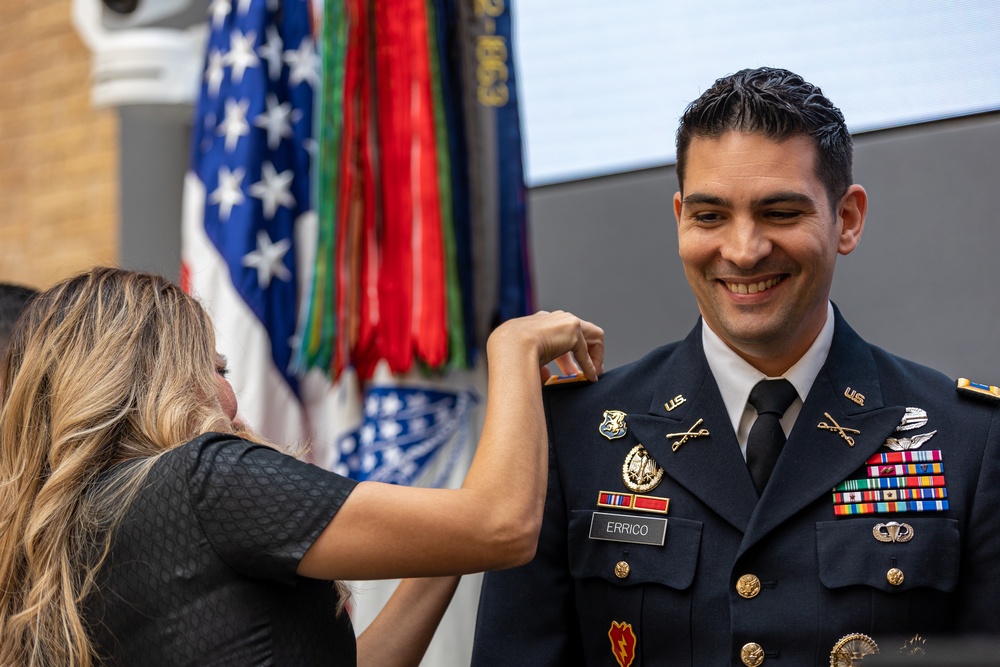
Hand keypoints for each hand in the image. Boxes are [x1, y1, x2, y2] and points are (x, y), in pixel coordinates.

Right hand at [488, 310, 603, 382]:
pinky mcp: (573, 329)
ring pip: (591, 335)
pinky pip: (587, 350)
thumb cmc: (512, 356)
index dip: (568, 356)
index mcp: (540, 324)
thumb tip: (548, 376)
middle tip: (591, 370)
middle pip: (580, 332)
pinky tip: (591, 376)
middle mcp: (554, 319)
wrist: (510, 347)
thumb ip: (541, 366)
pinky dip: (590, 364)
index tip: (572, 371)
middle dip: (587, 352)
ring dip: (595, 356)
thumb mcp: (528, 360)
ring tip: (595, 373)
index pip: (560, 336)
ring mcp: (565, 321)